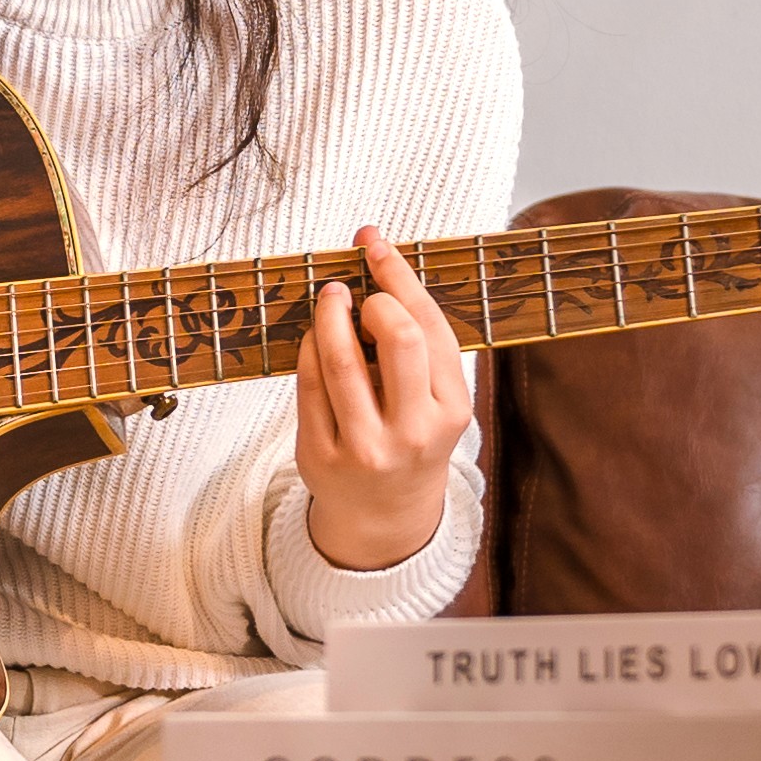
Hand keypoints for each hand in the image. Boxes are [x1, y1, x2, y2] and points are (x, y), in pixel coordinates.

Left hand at [297, 225, 474, 570]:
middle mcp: (413, 430)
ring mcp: (366, 447)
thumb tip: (380, 266)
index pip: (430, 328)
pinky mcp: (322, 456)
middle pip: (399, 339)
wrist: (386, 516)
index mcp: (451, 409)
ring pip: (341, 361)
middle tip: (358, 293)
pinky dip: (309, 350)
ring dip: (329, 316)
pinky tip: (314, 338)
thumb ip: (419, 349)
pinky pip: (309, 386)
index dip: (399, 277)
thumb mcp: (436, 402)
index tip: (375, 244)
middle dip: (373, 300)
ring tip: (330, 298)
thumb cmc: (411, 439)